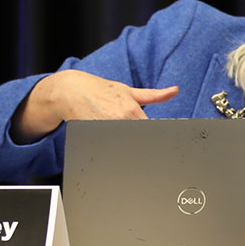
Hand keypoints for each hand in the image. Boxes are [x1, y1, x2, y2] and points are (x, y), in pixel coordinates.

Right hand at [12, 69, 177, 142]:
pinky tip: (111, 151)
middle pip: (140, 142)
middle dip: (145, 149)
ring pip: (123, 148)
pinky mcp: (93, 137)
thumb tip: (174, 91)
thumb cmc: (100, 90)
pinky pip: (106, 150)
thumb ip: (154, 95)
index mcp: (133, 110)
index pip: (153, 132)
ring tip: (128, 152)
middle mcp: (121, 120)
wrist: (70, 90)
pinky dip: (111, 152)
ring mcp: (106, 130)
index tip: (165, 149)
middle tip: (148, 155)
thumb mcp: (128, 91)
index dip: (159, 141)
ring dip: (128, 151)